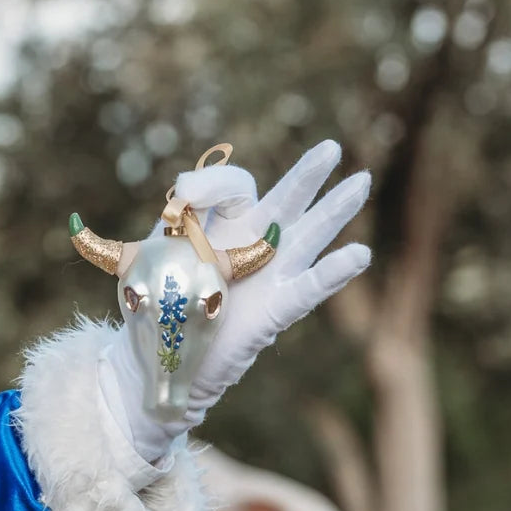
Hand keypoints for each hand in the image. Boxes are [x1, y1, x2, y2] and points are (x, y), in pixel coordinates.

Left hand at [104, 140, 370, 462]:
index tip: (184, 196)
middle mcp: (252, 244)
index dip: (213, 183)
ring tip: (360, 182)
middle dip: (306, 174)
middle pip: (286, 200)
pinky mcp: (275, 311)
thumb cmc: (156, 307)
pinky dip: (332, 273)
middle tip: (330, 150)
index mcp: (222, 225)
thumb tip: (177, 205)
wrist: (160, 361)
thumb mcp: (149, 262)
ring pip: (308, 236)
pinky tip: (360, 254)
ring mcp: (269, 276)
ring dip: (334, 210)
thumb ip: (166, 231)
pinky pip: (308, 289)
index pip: (234, 187)